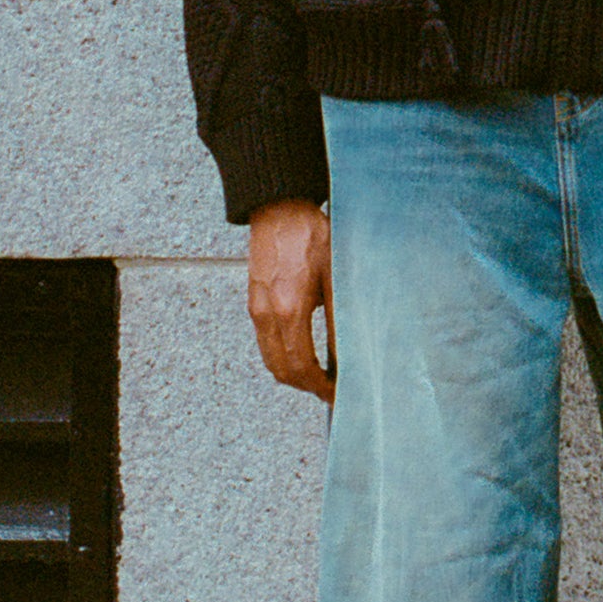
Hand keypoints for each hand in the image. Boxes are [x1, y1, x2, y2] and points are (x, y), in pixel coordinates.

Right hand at [247, 198, 335, 399]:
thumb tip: (349, 355)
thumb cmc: (311, 235)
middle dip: (306, 386)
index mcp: (289, 309)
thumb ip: (341, 319)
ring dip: (292, 373)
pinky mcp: (253, 301)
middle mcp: (266, 314)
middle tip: (331, 390)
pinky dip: (282, 356)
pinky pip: (265, 342)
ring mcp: (256, 309)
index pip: (301, 367)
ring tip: (320, 375)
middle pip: (281, 370)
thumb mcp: (337, 277)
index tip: (337, 394)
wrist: (280, 208)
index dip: (319, 387)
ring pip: (270, 359)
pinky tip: (303, 352)